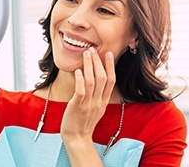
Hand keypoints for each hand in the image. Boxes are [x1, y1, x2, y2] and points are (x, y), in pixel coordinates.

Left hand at [60, 47, 114, 164]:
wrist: (77, 138)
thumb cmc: (83, 122)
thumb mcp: (96, 108)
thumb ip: (98, 95)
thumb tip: (96, 80)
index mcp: (104, 101)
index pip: (111, 80)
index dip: (110, 66)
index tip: (108, 54)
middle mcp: (98, 101)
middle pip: (102, 78)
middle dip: (98, 62)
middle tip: (93, 49)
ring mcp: (88, 104)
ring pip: (92, 81)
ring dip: (89, 66)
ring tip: (86, 54)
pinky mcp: (78, 106)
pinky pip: (81, 91)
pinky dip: (81, 80)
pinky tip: (79, 70)